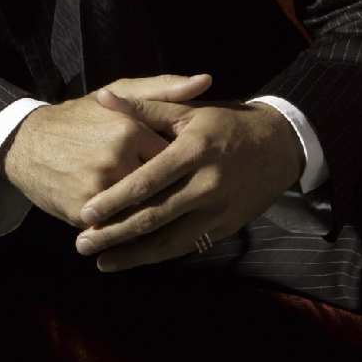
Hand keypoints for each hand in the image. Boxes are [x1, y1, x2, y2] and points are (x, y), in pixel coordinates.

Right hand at [0, 73, 211, 225]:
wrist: (27, 143)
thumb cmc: (80, 116)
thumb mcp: (119, 93)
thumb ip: (164, 89)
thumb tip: (206, 80)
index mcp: (130, 129)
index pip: (175, 158)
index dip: (184, 168)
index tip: (194, 174)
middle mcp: (116, 158)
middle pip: (162, 189)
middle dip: (175, 197)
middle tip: (188, 203)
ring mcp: (98, 187)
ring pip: (141, 213)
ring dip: (155, 220)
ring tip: (170, 223)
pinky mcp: (81, 211)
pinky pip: (116, 227)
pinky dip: (128, 232)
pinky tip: (139, 235)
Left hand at [74, 94, 304, 270]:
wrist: (278, 146)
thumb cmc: (224, 123)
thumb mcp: (186, 110)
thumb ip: (142, 108)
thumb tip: (102, 99)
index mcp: (193, 150)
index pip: (147, 180)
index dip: (115, 199)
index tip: (86, 213)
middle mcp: (207, 183)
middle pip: (155, 216)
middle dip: (116, 234)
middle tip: (83, 245)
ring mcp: (219, 209)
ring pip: (171, 240)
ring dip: (135, 255)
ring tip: (102, 262)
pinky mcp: (227, 227)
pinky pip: (189, 245)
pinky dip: (160, 255)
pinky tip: (136, 260)